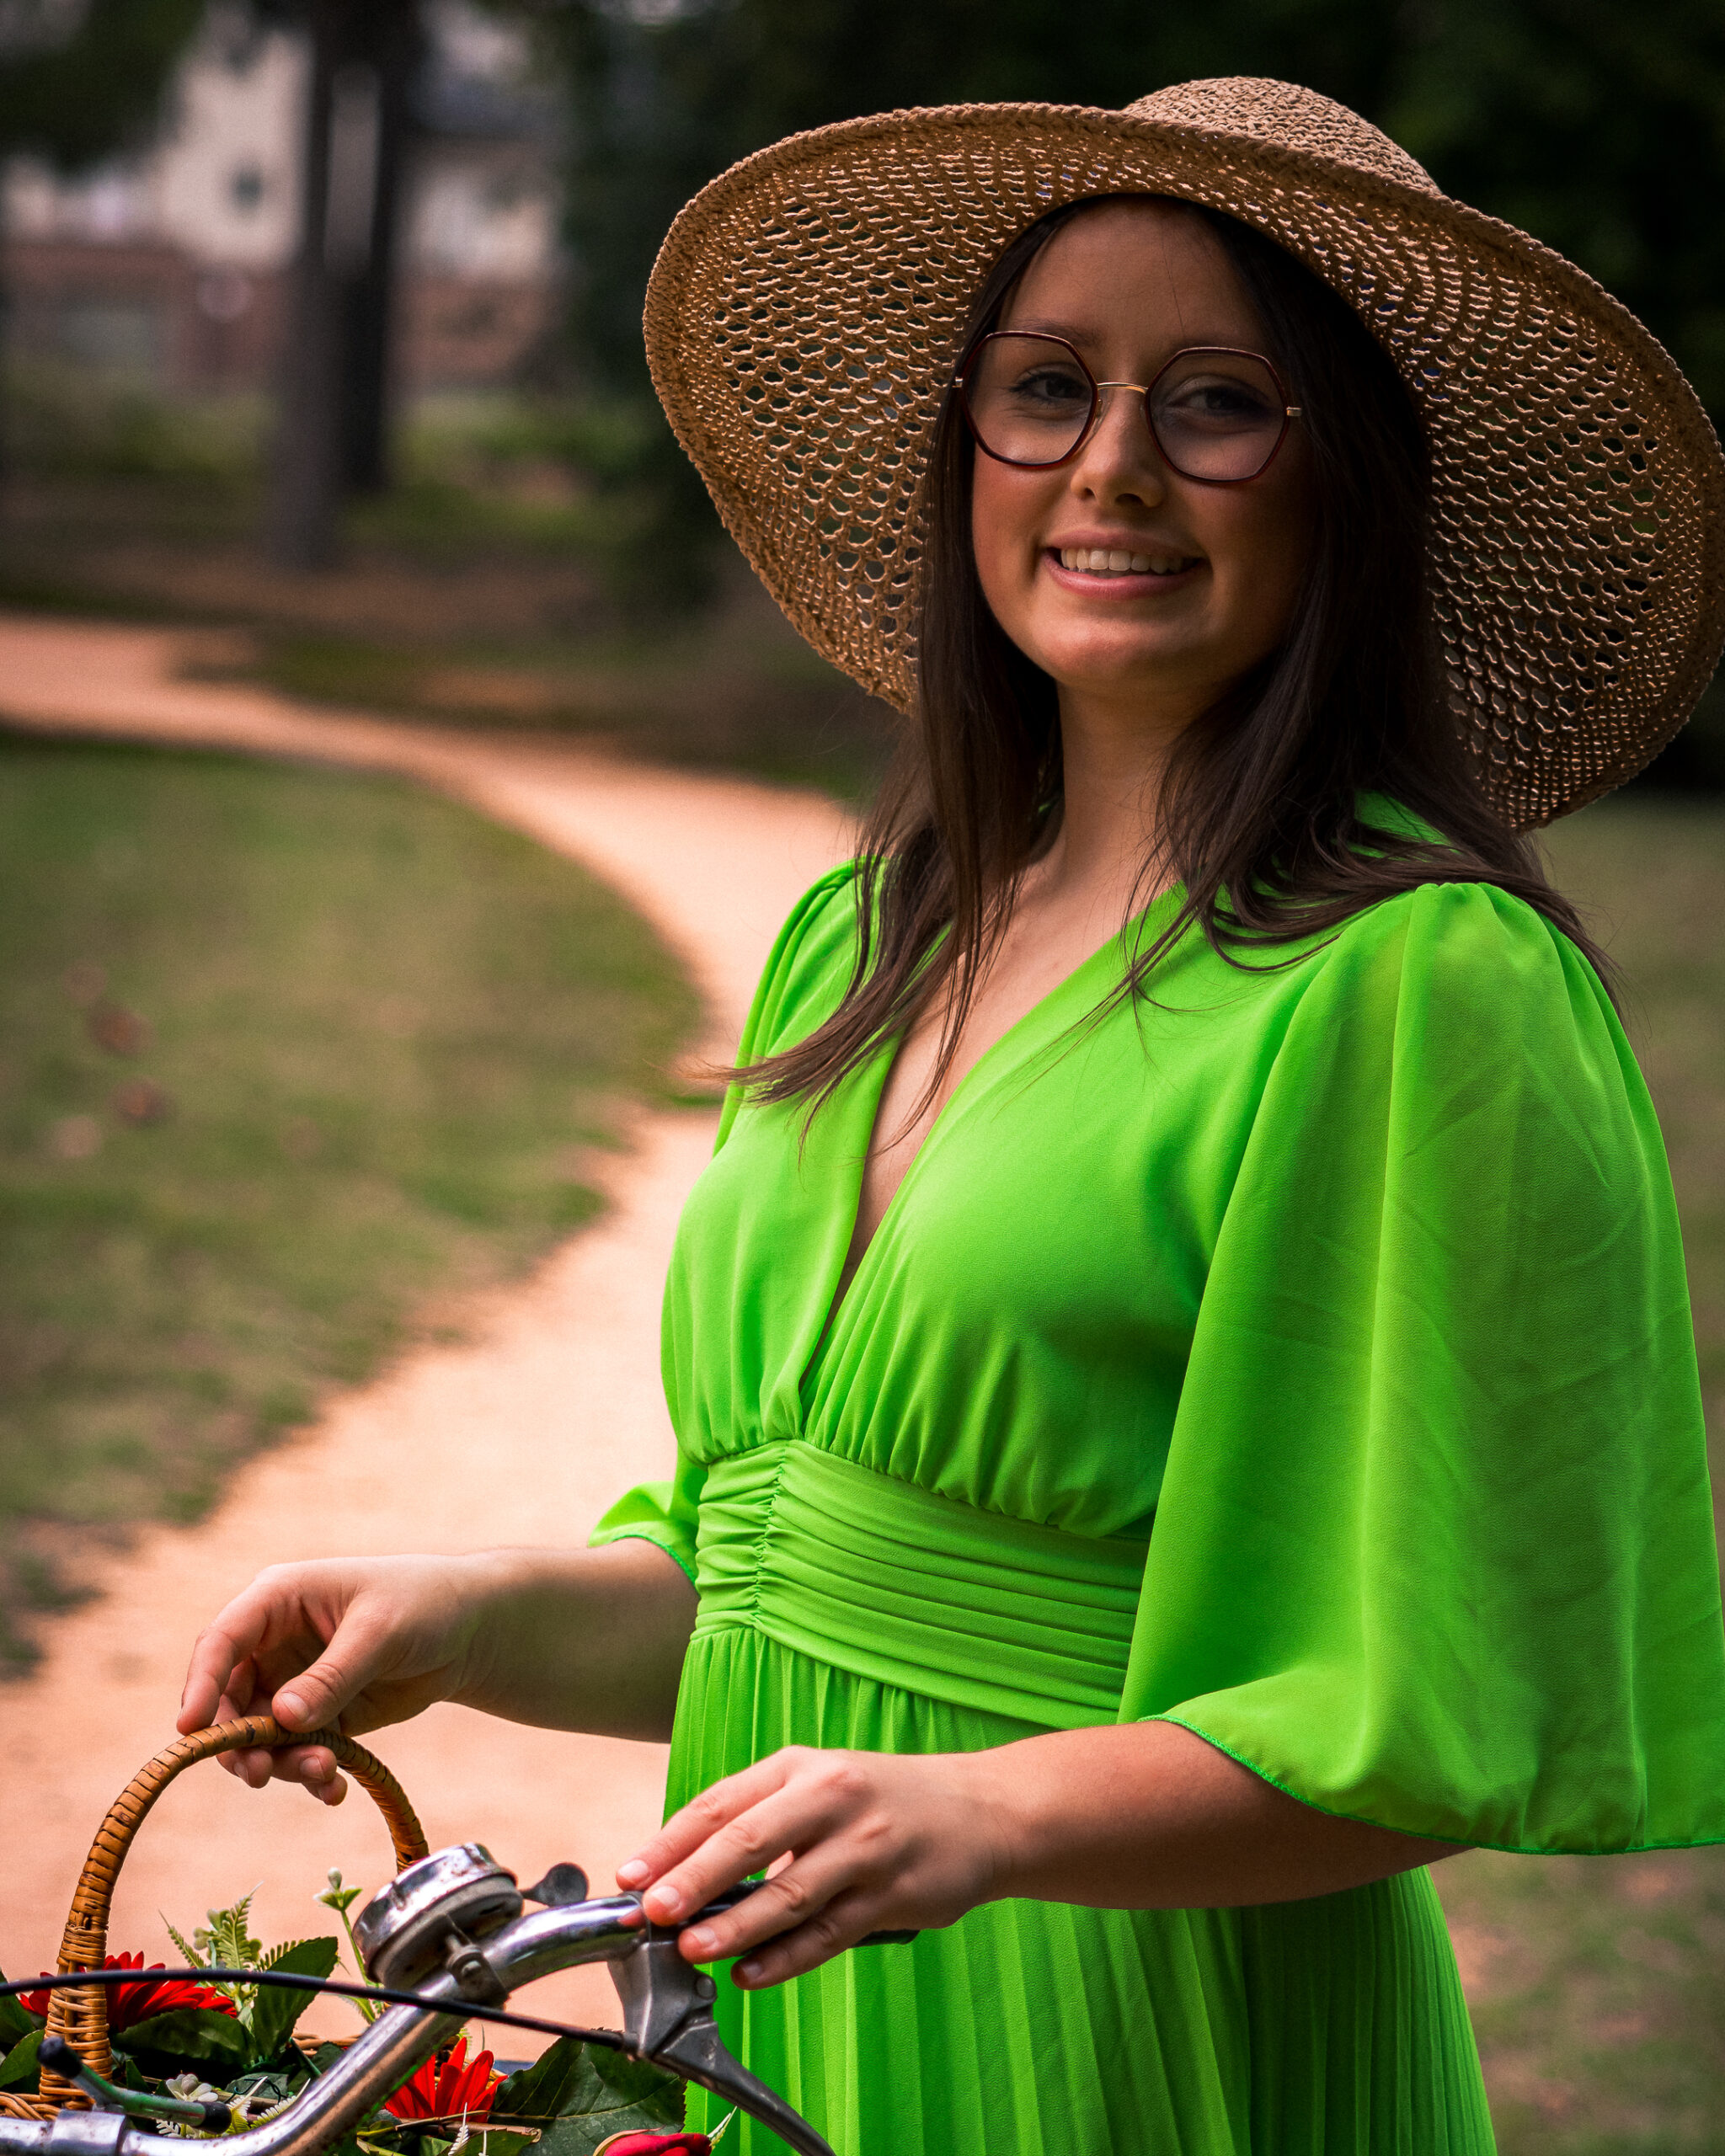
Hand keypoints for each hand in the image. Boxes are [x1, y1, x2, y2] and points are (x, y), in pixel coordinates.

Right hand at [178, 1555, 493, 1804]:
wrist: (469, 1629)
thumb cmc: (424, 1606)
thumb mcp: (381, 1632)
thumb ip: (333, 1675)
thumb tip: (283, 1719)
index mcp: (280, 1599)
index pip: (222, 1641)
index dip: (201, 1684)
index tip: (189, 1730)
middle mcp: (275, 1642)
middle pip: (231, 1700)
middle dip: (240, 1741)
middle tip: (260, 1774)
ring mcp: (293, 1682)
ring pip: (262, 1735)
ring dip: (283, 1763)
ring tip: (325, 1773)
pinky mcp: (318, 1715)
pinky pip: (297, 1753)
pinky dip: (310, 1775)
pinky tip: (335, 1790)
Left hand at [612, 1746, 1010, 1988]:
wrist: (981, 1810)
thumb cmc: (884, 1799)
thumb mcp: (821, 1783)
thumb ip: (760, 1820)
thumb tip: (682, 1874)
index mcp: (801, 1768)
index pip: (722, 1802)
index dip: (671, 1842)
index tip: (630, 1876)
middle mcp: (832, 1799)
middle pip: (750, 1841)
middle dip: (694, 1879)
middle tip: (653, 1912)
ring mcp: (865, 1848)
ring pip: (788, 1894)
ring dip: (735, 1926)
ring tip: (694, 1950)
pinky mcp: (892, 1895)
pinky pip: (828, 1933)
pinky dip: (785, 1958)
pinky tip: (750, 1973)